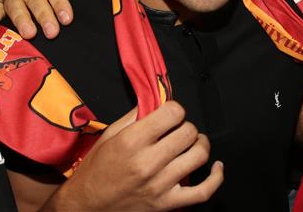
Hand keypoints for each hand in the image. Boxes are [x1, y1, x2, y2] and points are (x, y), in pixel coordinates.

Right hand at [47, 101, 222, 210]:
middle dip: (185, 126)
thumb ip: (135, 116)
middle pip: (188, 132)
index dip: (175, 109)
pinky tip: (216, 167)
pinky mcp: (168, 204)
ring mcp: (160, 185)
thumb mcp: (109, 135)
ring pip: (199, 156)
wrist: (86, 207)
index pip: (173, 113)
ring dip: (200, 145)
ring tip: (192, 143)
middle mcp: (147, 163)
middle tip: (177, 130)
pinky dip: (216, 178)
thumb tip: (159, 101)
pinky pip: (204, 191)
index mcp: (131, 142)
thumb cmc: (96, 170)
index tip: (170, 114)